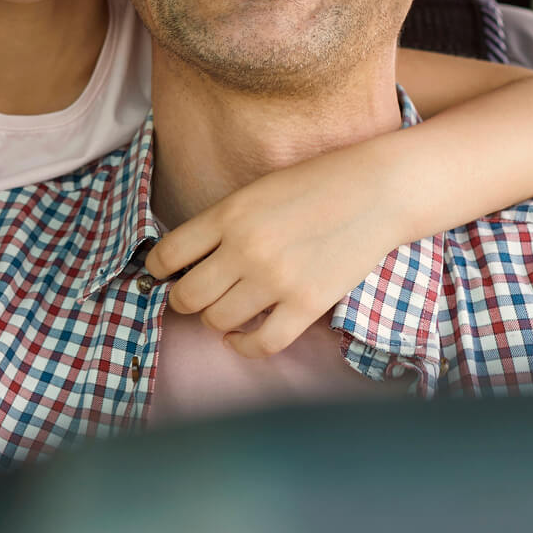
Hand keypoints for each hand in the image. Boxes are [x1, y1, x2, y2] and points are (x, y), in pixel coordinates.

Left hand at [143, 145, 405, 358]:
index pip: (167, 256)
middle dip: (184, 300)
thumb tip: (185, 261)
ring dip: (216, 321)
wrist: (375, 190)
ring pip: (217, 321)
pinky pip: (261, 343)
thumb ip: (221, 223)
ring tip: (226, 312)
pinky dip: (244, 346)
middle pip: (186, 296)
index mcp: (228, 214)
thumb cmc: (315, 186)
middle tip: (196, 297)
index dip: (157, 272)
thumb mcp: (256, 191)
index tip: (164, 276)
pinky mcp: (307, 304)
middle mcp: (245, 248)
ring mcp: (275, 279)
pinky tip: (242, 336)